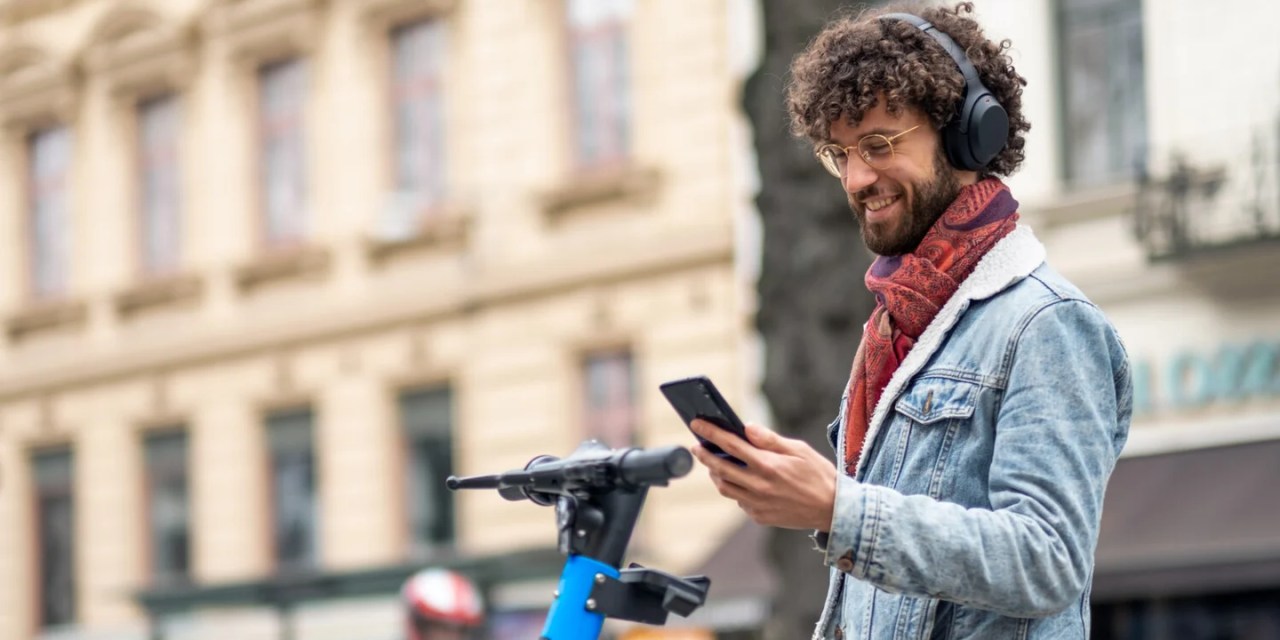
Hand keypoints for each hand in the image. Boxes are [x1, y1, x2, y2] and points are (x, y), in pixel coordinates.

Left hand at [690, 419, 836, 531]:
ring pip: (725, 487)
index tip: (696, 424)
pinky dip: (735, 488)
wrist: (833, 510)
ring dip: (716, 474)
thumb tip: (747, 428)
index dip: (711, 433)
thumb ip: (769, 439)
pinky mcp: (759, 517)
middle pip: (720, 468)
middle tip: (697, 446)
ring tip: (715, 463)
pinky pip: (739, 501)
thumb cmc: (818, 475)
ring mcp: (757, 504)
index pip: (730, 445)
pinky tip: (740, 480)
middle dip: (704, 455)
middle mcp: (758, 486)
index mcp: (767, 465)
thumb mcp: (798, 450)